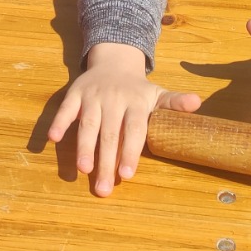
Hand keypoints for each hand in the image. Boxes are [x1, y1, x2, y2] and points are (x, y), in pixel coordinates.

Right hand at [46, 42, 200, 196]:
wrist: (114, 61)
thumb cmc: (137, 90)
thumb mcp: (158, 94)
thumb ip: (174, 103)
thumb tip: (197, 103)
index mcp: (135, 102)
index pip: (134, 129)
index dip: (130, 151)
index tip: (127, 174)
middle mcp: (113, 99)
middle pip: (109, 133)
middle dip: (105, 161)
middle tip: (103, 189)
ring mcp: (93, 96)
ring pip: (87, 124)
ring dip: (83, 147)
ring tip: (83, 170)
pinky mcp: (75, 94)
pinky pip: (66, 109)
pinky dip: (58, 123)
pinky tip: (52, 139)